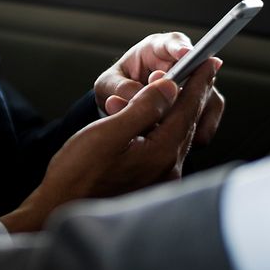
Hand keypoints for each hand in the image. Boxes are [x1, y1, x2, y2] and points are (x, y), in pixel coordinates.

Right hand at [1, 59, 217, 232]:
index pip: (186, 109)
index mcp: (160, 152)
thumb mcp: (107, 133)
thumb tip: (169, 87)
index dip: (197, 83)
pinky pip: (168, 148)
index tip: (208, 62)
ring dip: (181, 110)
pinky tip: (162, 121)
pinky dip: (169, 127)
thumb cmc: (78, 172)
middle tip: (204, 70)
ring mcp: (160, 179)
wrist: (62, 207)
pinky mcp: (150, 183)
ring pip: (178, 135)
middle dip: (195, 94)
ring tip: (184, 89)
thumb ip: (142, 108)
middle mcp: (168, 168)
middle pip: (187, 122)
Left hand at [95, 31, 224, 144]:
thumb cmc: (115, 89)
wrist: (120, 108)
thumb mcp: (108, 85)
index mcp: (156, 50)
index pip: (172, 43)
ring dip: (186, 116)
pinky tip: (172, 142)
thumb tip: (136, 95)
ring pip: (205, 100)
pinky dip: (190, 134)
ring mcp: (194, 87)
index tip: (183, 54)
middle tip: (165, 107)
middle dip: (183, 92)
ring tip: (161, 128)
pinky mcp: (200, 110)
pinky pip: (204, 123)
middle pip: (197, 73)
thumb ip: (119, 87)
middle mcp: (181, 66)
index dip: (179, 48)